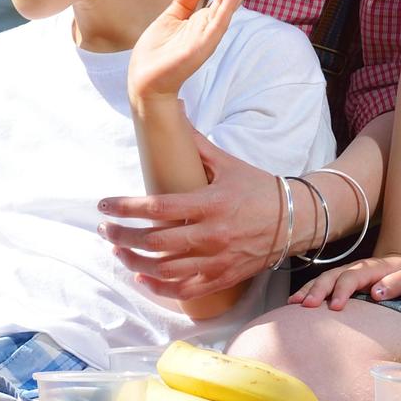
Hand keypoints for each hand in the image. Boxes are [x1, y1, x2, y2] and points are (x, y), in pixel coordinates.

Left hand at [99, 142, 283, 301]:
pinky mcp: (223, 278)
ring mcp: (217, 261)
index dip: (126, 207)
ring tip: (118, 250)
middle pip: (155, 242)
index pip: (158, 207)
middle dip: (123, 236)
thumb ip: (196, 144)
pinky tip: (142, 277)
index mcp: (210, 204)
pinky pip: (185, 290)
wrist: (296, 220)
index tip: (104, 205)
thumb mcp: (227, 163)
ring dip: (135, 262)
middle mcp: (212, 235)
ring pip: (165, 270)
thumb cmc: (259, 189)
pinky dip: (159, 287)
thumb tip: (174, 110)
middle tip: (104, 228)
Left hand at [127, 0, 256, 106]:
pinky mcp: (201, 46)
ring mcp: (208, 36)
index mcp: (202, 19)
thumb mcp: (170, 19)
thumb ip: (184, 2)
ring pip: (226, 4)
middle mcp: (209, 26)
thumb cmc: (157, 54)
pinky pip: (218, 24)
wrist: (145, 81)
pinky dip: (227, 8)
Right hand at [291, 254, 400, 309]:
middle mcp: (354, 268)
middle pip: (332, 276)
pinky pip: (321, 284)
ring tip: (294, 303)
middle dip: (318, 290)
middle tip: (306, 305)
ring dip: (308, 290)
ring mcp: (345, 273)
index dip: (342, 290)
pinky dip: (307, 291)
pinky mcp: (340, 280)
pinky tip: (295, 302)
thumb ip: (397, 284)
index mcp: (372, 268)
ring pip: (323, 278)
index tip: (334, 307)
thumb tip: (376, 292)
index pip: (352, 277)